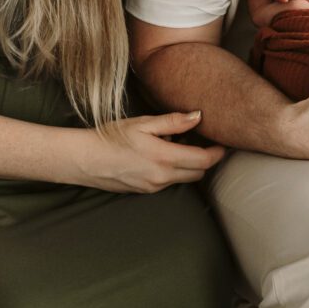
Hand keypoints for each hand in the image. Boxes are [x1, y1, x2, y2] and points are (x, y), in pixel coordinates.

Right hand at [77, 110, 225, 192]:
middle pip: (198, 173)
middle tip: (203, 142)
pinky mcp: (146, 191)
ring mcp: (154, 187)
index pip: (203, 161)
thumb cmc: (112, 137)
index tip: (223, 143)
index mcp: (164, 158)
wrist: (86, 160)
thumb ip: (173, 122)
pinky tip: (161, 155)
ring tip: (177, 144)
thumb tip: (198, 116)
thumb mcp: (143, 124)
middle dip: (205, 160)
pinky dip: (173, 170)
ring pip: (184, 178)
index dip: (217, 153)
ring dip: (188, 165)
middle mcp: (162, 177)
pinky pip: (169, 181)